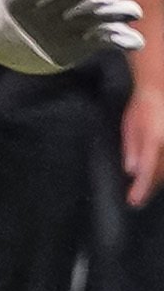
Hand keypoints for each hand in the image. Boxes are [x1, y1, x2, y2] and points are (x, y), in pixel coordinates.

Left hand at [127, 86, 163, 207]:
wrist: (160, 88)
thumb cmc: (142, 107)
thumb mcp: (131, 127)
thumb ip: (132, 149)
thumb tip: (132, 171)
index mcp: (154, 140)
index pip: (147, 170)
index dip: (141, 189)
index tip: (133, 201)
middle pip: (162, 174)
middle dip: (150, 188)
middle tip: (138, 199)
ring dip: (159, 180)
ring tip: (147, 188)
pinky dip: (163, 169)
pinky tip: (157, 174)